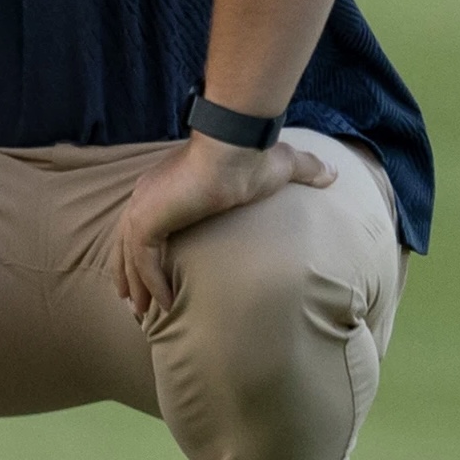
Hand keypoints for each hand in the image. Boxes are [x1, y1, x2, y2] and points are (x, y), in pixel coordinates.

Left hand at [113, 133, 336, 318]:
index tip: (149, 273)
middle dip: (129, 273)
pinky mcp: (148, 219)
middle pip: (126, 242)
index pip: (145, 222)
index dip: (144, 248)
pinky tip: (164, 304)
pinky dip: (152, 283)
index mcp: (167, 185)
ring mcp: (144, 207)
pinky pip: (143, 261)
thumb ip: (305, 171)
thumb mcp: (283, 165)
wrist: (237, 147)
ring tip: (144, 313)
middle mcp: (148, 195)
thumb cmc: (252, 155)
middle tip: (135, 303)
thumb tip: (333, 173)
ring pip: (129, 256)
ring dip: (136, 285)